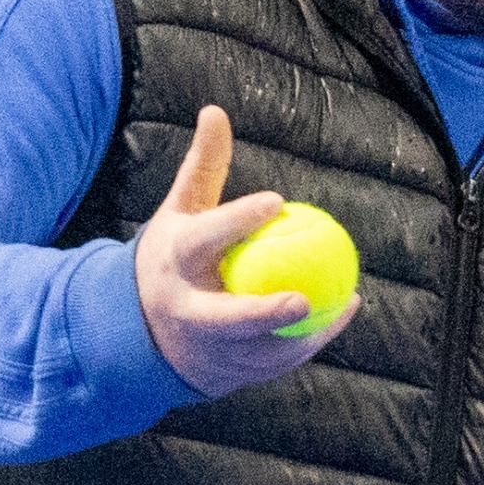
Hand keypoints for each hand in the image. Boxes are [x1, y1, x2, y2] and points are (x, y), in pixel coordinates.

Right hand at [135, 106, 359, 395]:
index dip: (237, 221)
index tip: (275, 201)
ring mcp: (204, 350)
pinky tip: (342, 312)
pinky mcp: (224, 374)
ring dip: (301, 334)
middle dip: (259, 314)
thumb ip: (203, 166)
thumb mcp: (182, 210)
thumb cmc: (175, 254)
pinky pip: (273, 362)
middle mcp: (185, 311)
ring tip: (342, 301)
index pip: (204, 239)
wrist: (141, 328)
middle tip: (301, 298)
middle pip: (223, 320)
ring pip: (255, 350)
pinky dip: (309, 341)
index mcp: (174, 263)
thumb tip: (215, 110)